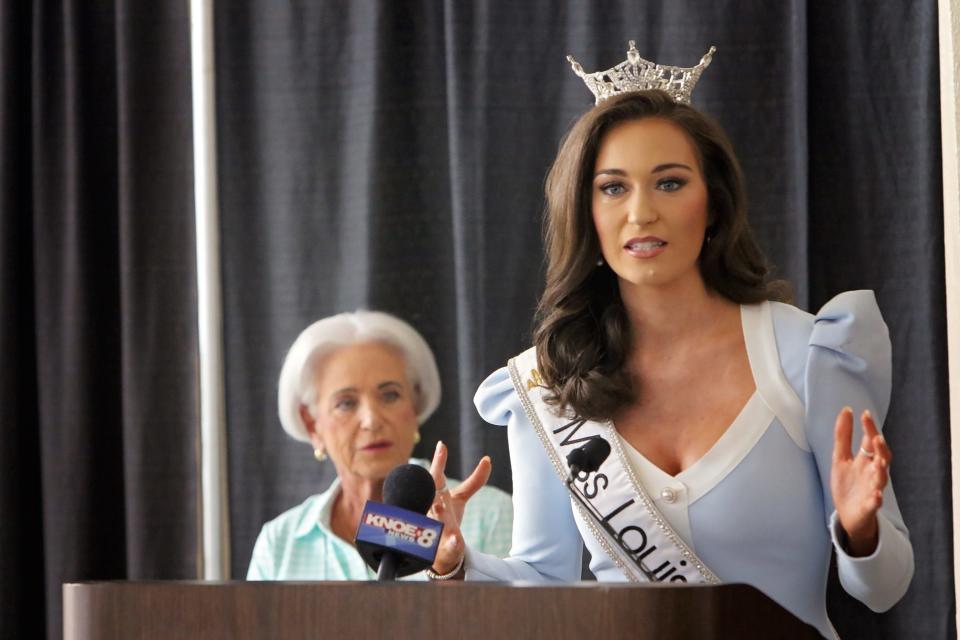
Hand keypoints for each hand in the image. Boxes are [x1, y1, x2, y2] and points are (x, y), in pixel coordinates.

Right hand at [427, 440, 491, 575]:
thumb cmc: (446, 519)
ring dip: (436, 514)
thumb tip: (487, 459)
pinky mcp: (443, 547)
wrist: (439, 553)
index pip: (436, 476)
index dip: (439, 461)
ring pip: (434, 520)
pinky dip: (451, 543)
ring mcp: (435, 530)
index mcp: (436, 496)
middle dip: (431, 485)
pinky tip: (456, 540)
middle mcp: (432, 511)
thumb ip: (474, 481)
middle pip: (431, 495)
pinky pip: (447, 545)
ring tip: (438, 506)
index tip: (442, 445)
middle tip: (435, 473)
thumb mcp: (459, 499)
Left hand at [830, 407, 891, 556]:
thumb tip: (847, 410)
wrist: (847, 515)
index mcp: (866, 460)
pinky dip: (877, 498)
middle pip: (882, 458)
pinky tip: (877, 494)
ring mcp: (873, 489)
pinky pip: (876, 502)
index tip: (865, 414)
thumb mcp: (840, 458)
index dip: (870, 428)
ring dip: (881, 471)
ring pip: (882, 479)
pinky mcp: (870, 506)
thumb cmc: (847, 485)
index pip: (871, 441)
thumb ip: (843, 436)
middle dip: (880, 448)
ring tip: (879, 463)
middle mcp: (873, 473)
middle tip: (876, 437)